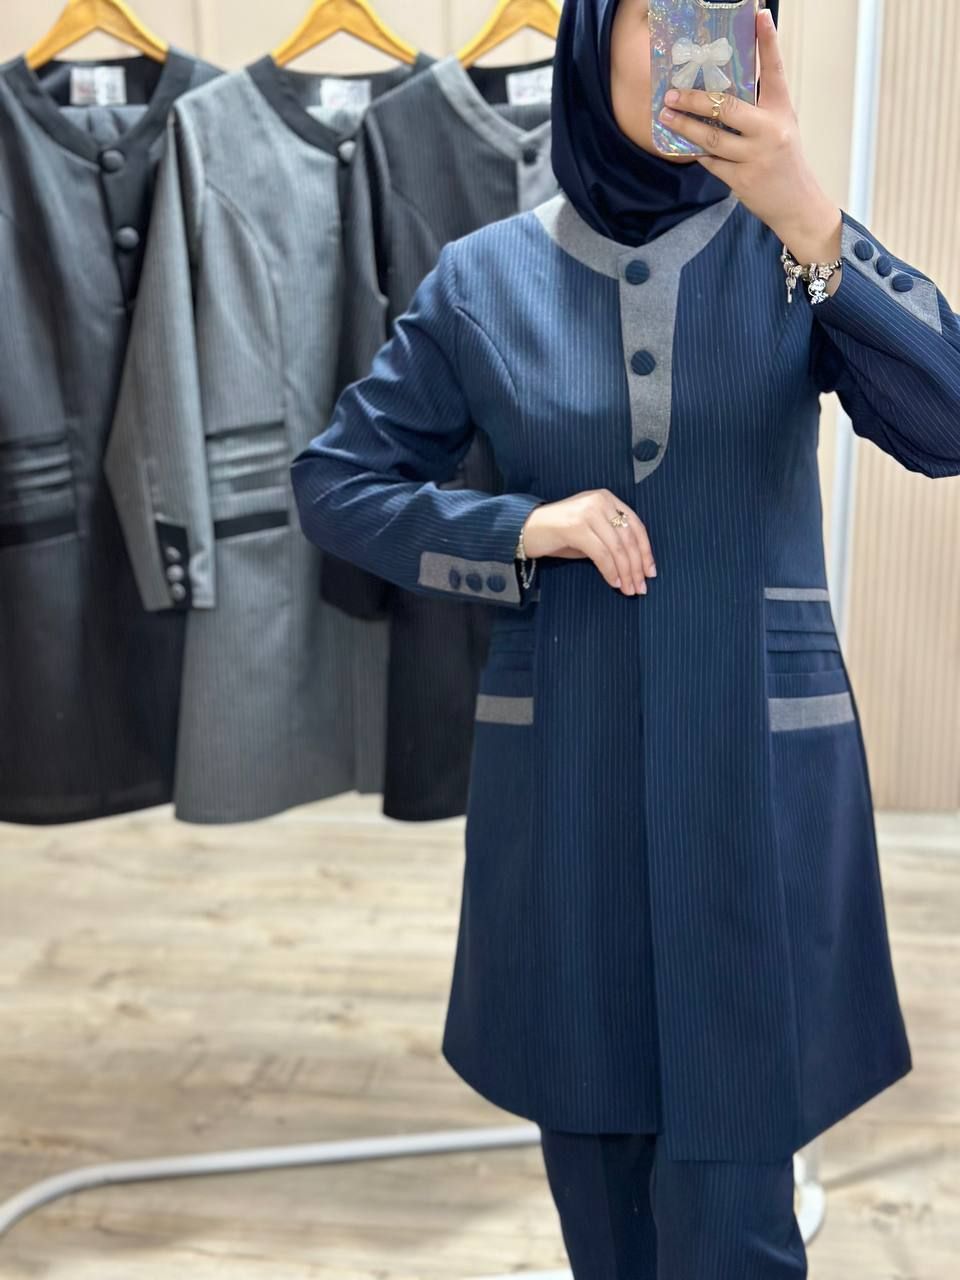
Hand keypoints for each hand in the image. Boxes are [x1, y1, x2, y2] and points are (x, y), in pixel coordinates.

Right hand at [521, 492, 656, 596]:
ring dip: (626, 572)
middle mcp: (600, 501)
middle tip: (641, 587)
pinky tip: (614, 582)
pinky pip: (601, 554)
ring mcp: (588, 512)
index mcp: (607, 499)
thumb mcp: (591, 532)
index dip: (646, 551)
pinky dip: (610, 571)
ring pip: (617, 548)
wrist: (526, 529)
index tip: (650, 571)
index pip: (636, 526)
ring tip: (629, 589)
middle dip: (637, 566)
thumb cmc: (559, 534)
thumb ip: (611, 541)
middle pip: (629, 538)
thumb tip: (635, 566)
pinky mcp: (576, 527)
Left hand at [658, 8, 842, 278]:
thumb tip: (723, 88)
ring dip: (685, 127)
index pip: (775, 70)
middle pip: (726, 107)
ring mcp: (756, 156)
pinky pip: (711, 162)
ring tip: (667, 116)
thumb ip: (758, 106)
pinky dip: (697, 153)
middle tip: (672, 93)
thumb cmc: (784, 159)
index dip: (767, 42)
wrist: (797, 204)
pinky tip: (684, 146)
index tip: (758, 14)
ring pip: (711, 138)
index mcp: (782, 110)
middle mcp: (770, 130)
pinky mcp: (742, 180)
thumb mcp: (781, 125)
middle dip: (695, 100)